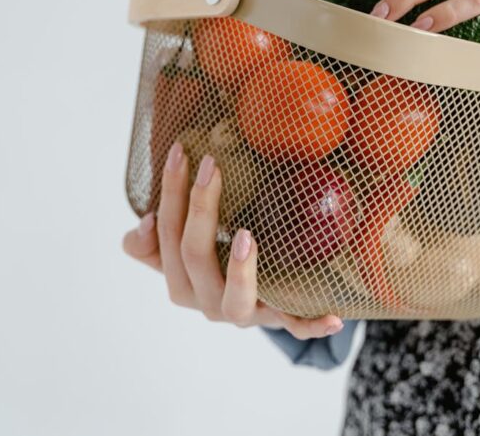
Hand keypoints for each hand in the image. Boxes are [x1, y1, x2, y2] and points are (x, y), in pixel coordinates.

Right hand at [122, 142, 344, 339]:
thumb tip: (144, 221)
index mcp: (178, 280)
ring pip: (234, 300)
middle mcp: (205, 301)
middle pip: (193, 256)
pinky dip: (312, 324)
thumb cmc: (215, 260)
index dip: (170, 194)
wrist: (255, 298)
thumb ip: (150, 241)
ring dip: (239, 270)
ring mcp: (243, 313)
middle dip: (200, 208)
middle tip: (212, 167)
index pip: (165, 234)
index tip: (181, 153)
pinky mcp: (278, 319)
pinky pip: (296, 327)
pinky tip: (334, 316)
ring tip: (246, 236)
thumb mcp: (179, 247)